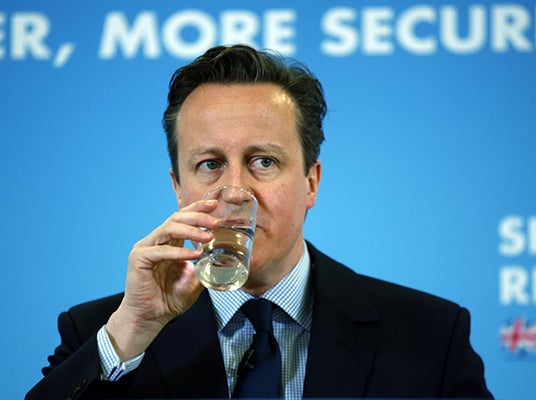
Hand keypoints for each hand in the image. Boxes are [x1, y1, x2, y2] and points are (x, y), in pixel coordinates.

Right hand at [106, 199, 219, 360]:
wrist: (149, 319)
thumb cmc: (169, 300)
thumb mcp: (195, 281)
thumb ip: (206, 268)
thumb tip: (225, 261)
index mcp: (168, 243)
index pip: (182, 218)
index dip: (197, 208)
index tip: (215, 204)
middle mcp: (156, 241)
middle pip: (176, 219)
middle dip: (198, 217)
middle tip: (216, 221)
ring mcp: (145, 248)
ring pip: (168, 229)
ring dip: (190, 231)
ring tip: (208, 236)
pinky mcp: (139, 259)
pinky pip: (161, 251)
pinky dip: (179, 252)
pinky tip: (195, 254)